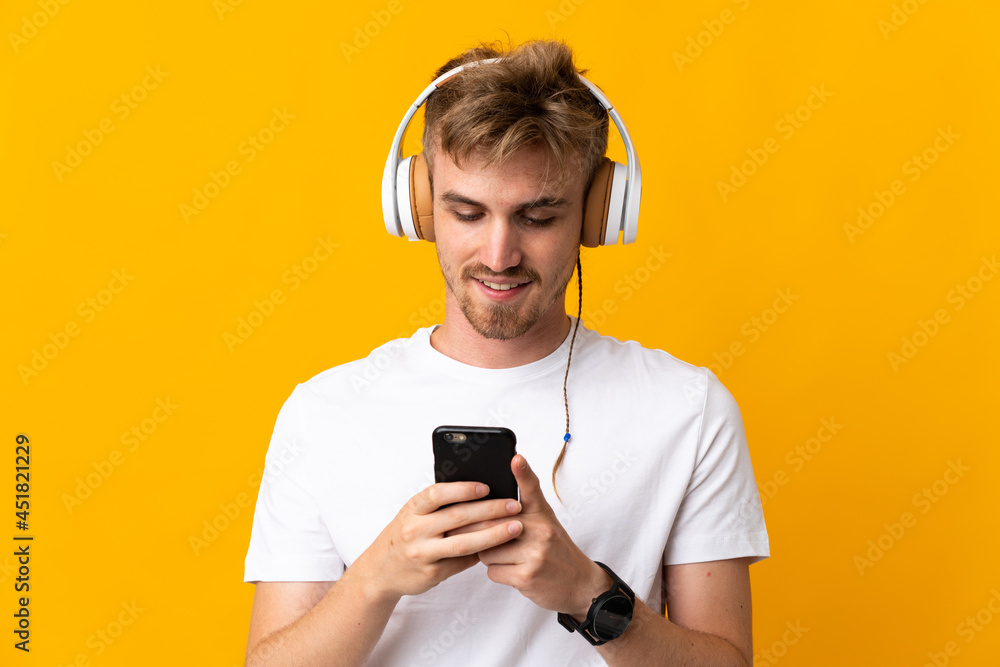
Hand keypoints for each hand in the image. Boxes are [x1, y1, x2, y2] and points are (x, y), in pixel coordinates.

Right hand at [351, 481, 522, 601]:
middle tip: (514, 505)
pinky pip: (463, 561)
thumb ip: (438, 505)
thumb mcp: (412, 514)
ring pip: (464, 543)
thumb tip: (479, 492)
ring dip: (493, 534)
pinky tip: (500, 546)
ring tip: (516, 527)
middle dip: (490, 509)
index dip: (463, 489)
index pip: (438, 494)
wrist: (380, 571)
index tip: (486, 486)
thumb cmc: (405, 534)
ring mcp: (423, 553)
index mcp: (412, 509)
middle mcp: (415, 530)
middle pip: (458, 517)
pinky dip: (482, 553)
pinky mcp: (432, 573)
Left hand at [477, 455, 612, 618]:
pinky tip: (513, 571)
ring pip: (488, 550)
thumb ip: (522, 510)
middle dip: (479, 532)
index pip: (531, 487)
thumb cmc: (555, 549)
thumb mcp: (545, 522)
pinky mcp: (527, 576)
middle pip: (491, 524)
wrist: (579, 583)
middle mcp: (540, 530)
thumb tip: (489, 502)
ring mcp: (534, 553)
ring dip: (490, 556)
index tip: (516, 458)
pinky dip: (498, 573)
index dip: (523, 472)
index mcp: (542, 513)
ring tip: (507, 557)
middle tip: (478, 534)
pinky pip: (493, 571)